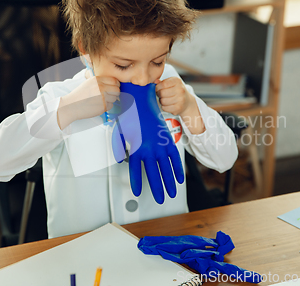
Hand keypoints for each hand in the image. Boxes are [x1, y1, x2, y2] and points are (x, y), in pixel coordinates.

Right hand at [57, 76, 119, 128]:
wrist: (71, 106)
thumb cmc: (80, 95)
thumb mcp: (88, 83)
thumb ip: (100, 82)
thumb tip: (114, 83)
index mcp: (97, 80)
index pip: (114, 81)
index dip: (115, 85)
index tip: (113, 88)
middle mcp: (101, 87)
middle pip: (117, 90)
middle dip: (114, 93)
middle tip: (109, 95)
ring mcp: (102, 97)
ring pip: (115, 98)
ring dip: (110, 100)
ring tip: (100, 101)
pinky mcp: (102, 106)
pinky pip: (111, 106)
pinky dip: (106, 107)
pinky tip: (98, 105)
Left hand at [112, 82, 184, 203]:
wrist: (141, 100)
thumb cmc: (129, 115)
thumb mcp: (120, 132)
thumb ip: (120, 148)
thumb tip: (120, 161)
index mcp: (136, 148)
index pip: (136, 171)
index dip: (137, 183)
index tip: (138, 193)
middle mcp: (149, 149)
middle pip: (154, 174)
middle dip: (158, 189)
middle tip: (161, 199)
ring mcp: (160, 145)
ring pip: (166, 169)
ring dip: (170, 183)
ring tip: (172, 193)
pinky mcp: (168, 140)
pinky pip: (174, 158)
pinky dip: (177, 169)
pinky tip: (179, 178)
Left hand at [155, 77, 193, 115]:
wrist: (187, 102)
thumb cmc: (176, 91)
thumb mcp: (171, 83)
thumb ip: (162, 82)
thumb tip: (155, 81)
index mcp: (177, 81)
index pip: (163, 84)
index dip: (157, 87)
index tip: (157, 89)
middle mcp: (180, 89)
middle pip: (162, 93)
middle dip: (159, 94)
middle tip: (161, 95)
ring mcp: (180, 99)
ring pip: (163, 101)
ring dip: (161, 101)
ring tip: (165, 99)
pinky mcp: (178, 108)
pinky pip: (165, 108)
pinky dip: (164, 107)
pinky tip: (167, 105)